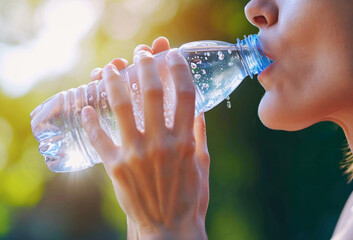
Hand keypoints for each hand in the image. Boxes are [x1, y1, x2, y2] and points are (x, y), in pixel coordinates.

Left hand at [82, 37, 209, 239]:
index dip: (179, 69)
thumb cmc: (189, 199)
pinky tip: (87, 108)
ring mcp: (136, 154)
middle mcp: (161, 143)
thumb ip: (201, 136)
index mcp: (186, 141)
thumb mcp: (202, 166)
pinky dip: (91, 120)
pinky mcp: (116, 167)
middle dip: (146, 66)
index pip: (185, 94)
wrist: (168, 231)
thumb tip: (201, 112)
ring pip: (122, 107)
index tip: (173, 55)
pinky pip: (100, 138)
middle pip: (152, 92)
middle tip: (141, 54)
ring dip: (115, 82)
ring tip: (111, 68)